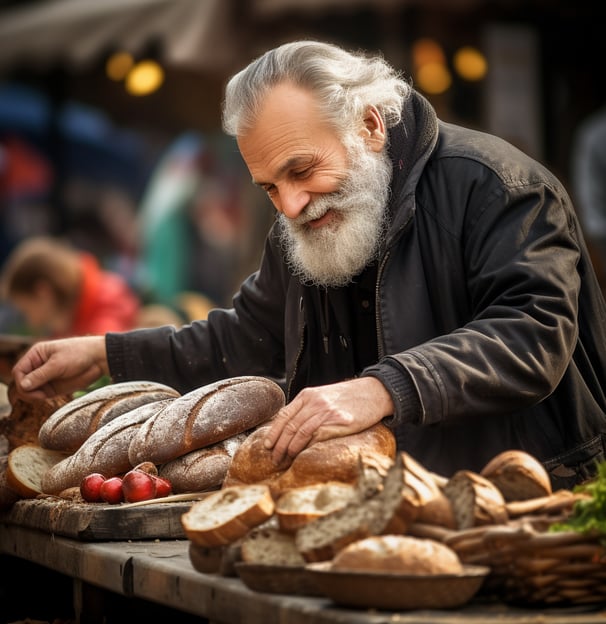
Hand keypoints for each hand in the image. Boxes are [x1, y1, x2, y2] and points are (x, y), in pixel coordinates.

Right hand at [12, 335, 108, 399]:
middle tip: (37, 395)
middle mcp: (39, 367)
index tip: (28, 388)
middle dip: (26, 390)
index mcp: (37, 355)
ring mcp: (46, 378)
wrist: (99, 359)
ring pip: (30, 391)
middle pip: (22, 382)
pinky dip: (40, 398)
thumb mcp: (58, 363)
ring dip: (33, 396)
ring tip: (42, 396)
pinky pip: (40, 396)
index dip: (20, 381)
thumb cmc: (79, 354)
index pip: (19, 371)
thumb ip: (40, 375)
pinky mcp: (54, 387)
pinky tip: (46, 397)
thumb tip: (23, 385)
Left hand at [263, 377, 393, 464]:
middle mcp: (314, 402)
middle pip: (289, 426)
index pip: (284, 415)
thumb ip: (309, 408)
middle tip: (274, 459)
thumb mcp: (325, 397)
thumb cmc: (350, 398)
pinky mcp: (337, 421)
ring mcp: (325, 411)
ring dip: (289, 449)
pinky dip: (306, 448)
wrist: (374, 392)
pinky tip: (302, 456)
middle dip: (278, 445)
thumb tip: (293, 429)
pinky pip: (316, 436)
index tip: (267, 445)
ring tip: (285, 460)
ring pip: (299, 432)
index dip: (273, 432)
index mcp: (308, 395)